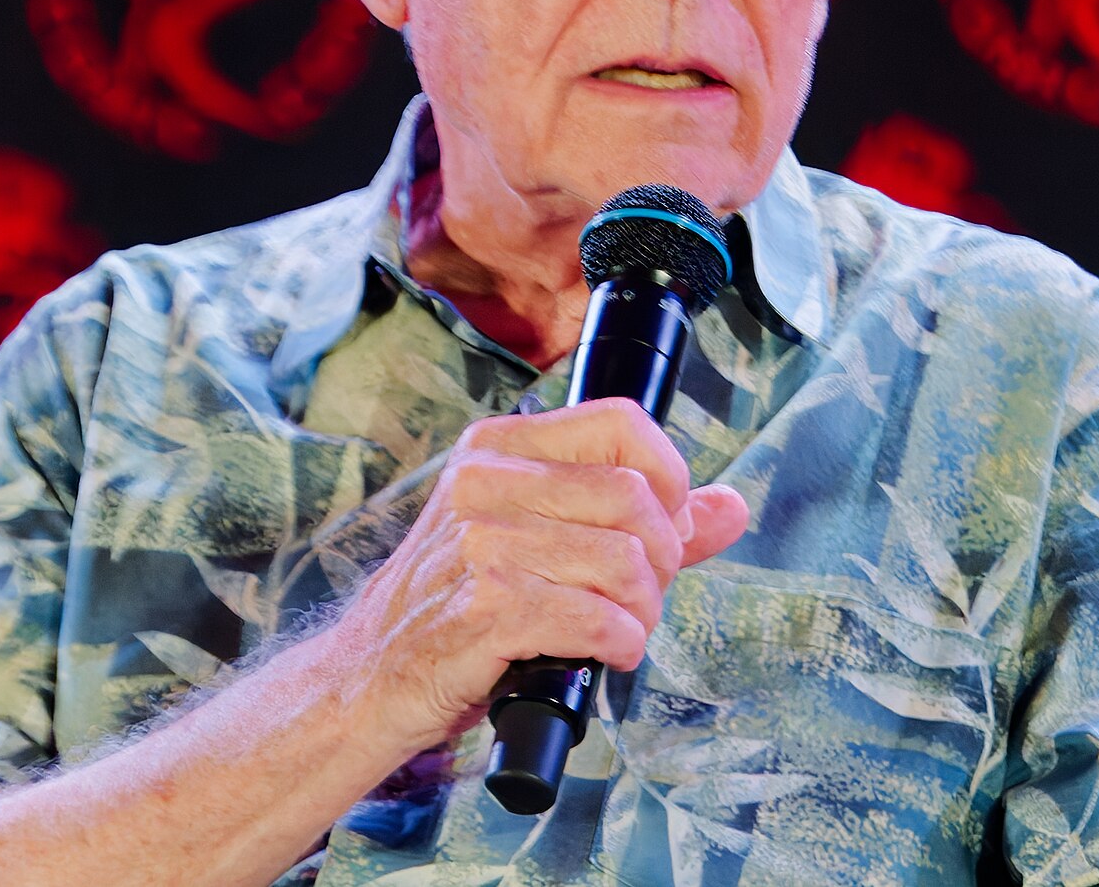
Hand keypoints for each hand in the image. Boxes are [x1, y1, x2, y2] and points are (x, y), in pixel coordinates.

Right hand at [325, 398, 749, 755]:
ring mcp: (481, 542)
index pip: (621, 422)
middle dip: (662, 560)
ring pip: (624, 563)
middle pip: (634, 498)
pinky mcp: (485, 607)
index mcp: (500, 446)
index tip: (665, 525)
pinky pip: (598, 620)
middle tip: (640, 596)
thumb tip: (731, 506)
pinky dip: (620, 647)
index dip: (669, 476)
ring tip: (618, 629)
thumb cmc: (457, 605)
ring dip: (642, 613)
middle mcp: (487, 480)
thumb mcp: (538, 540)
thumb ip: (640, 521)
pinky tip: (602, 654)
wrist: (368, 676)